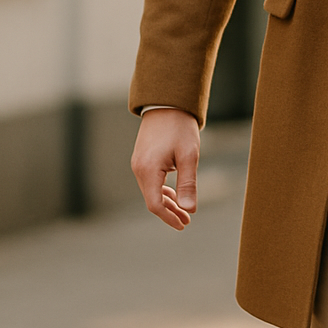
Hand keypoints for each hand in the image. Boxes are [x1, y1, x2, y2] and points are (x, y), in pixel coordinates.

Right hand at [131, 109, 200, 229]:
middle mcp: (138, 169)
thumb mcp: (189, 156)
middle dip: (170, 212)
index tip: (184, 224)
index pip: (155, 204)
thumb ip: (188, 184)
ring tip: (184, 212)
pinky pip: (150, 181)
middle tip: (187, 221)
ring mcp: (139, 164)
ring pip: (151, 191)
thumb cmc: (180, 127)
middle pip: (152, 199)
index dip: (169, 217)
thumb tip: (189, 210)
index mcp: (148, 170)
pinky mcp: (143, 158)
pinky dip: (162, 190)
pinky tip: (174, 195)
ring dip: (167, 202)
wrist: (168, 103)